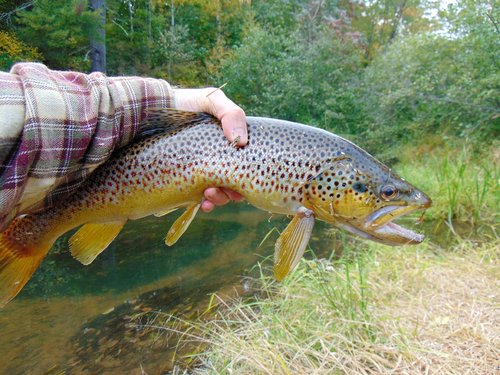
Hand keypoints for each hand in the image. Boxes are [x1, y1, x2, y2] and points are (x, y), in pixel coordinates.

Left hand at [173, 87, 246, 211]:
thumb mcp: (212, 100)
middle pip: (235, 184)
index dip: (247, 178)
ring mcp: (203, 171)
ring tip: (209, 194)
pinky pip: (199, 198)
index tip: (243, 183)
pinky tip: (203, 204)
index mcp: (231, 146)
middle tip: (223, 190)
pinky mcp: (187, 179)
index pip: (246, 166)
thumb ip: (231, 114)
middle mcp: (220, 161)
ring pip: (219, 193)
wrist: (156, 108)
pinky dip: (205, 203)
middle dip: (232, 192)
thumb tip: (241, 142)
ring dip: (219, 198)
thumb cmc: (188, 103)